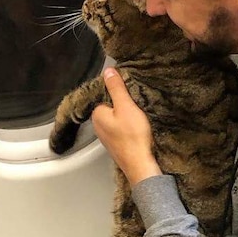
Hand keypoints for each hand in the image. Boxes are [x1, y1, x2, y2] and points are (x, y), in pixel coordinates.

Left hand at [91, 68, 161, 185]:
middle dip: (124, 106)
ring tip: (138, 121)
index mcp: (97, 115)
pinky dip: (129, 129)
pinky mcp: (116, 145)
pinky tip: (138, 131)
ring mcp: (107, 137)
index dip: (119, 94)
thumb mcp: (126, 106)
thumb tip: (108, 71)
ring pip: (117, 119)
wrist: (140, 165)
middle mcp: (98, 127)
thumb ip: (116, 88)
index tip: (130, 97)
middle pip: (112, 107)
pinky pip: (122, 130)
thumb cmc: (133, 137)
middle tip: (136, 110)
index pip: (106, 95)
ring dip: (128, 118)